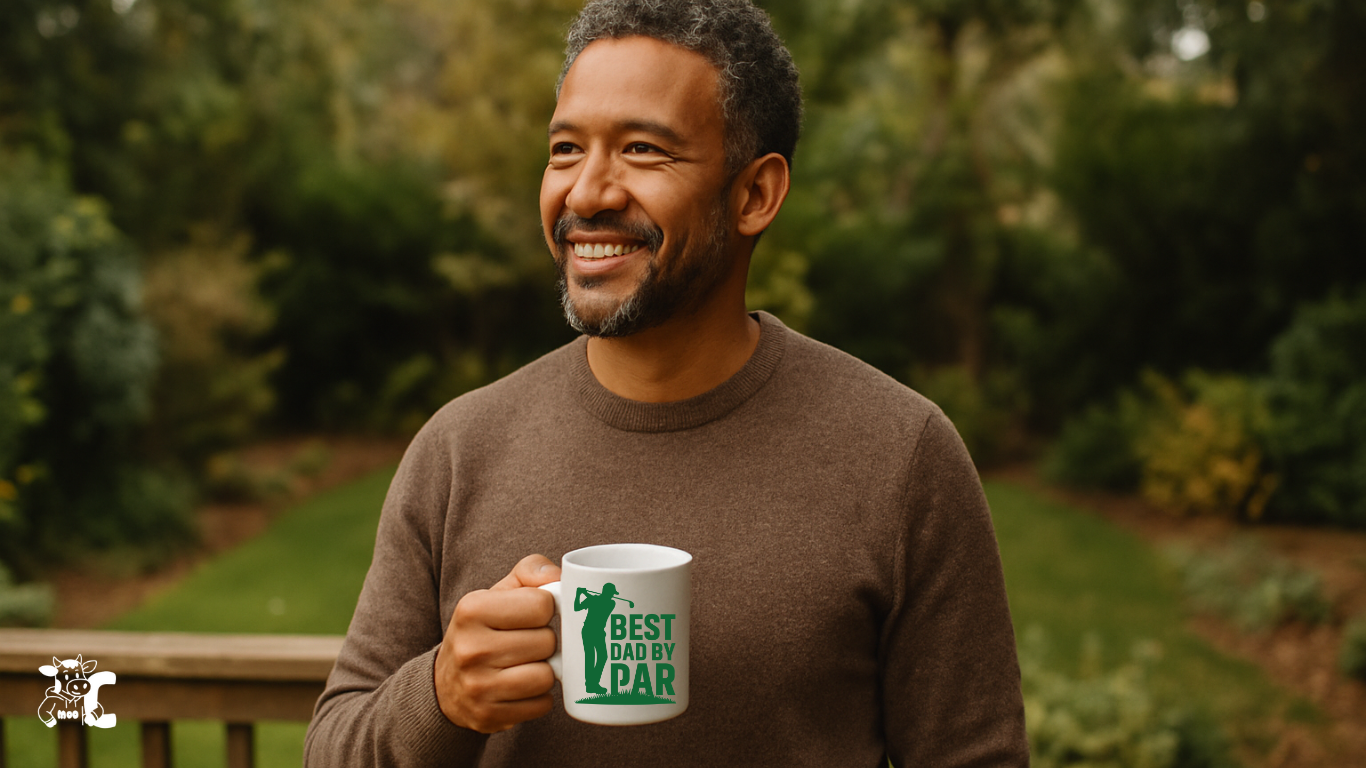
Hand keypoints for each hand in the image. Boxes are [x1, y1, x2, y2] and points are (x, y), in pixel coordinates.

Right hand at [434, 554, 560, 732]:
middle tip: (527, 642)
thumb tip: (559, 577)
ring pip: (546, 676)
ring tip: (526, 664)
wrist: (446, 683)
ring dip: (545, 670)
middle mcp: (470, 649)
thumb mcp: (498, 592)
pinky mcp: (488, 716)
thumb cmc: (484, 630)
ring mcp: (478, 687)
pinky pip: (542, 705)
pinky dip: (538, 697)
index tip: (530, 616)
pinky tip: (521, 687)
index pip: (541, 605)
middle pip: (547, 642)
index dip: (544, 609)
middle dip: (545, 641)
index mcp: (471, 609)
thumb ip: (530, 572)